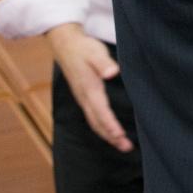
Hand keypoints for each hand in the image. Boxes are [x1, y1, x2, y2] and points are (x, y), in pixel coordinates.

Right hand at [46, 24, 132, 152]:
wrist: (66, 45)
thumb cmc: (84, 48)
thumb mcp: (95, 52)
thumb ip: (104, 63)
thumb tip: (112, 73)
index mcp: (89, 89)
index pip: (101, 112)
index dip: (110, 125)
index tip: (120, 136)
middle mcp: (85, 98)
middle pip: (97, 123)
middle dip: (111, 137)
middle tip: (127, 148)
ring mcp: (83, 99)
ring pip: (94, 122)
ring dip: (108, 135)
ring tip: (122, 145)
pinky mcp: (84, 97)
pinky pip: (93, 117)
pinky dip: (102, 128)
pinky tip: (111, 132)